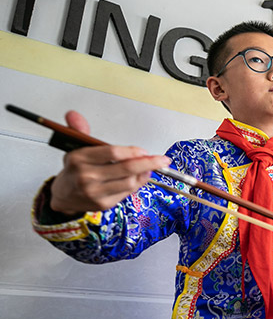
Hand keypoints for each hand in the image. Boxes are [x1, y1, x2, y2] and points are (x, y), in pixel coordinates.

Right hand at [48, 111, 170, 214]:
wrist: (64, 197)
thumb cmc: (74, 171)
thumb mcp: (75, 148)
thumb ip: (81, 131)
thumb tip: (73, 114)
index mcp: (79, 159)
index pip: (113, 152)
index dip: (133, 151)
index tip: (144, 150)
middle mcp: (87, 176)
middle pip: (126, 168)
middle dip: (149, 163)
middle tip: (162, 160)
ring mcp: (95, 192)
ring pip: (130, 182)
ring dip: (144, 174)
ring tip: (148, 167)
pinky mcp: (103, 204)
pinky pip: (127, 193)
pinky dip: (137, 184)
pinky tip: (139, 178)